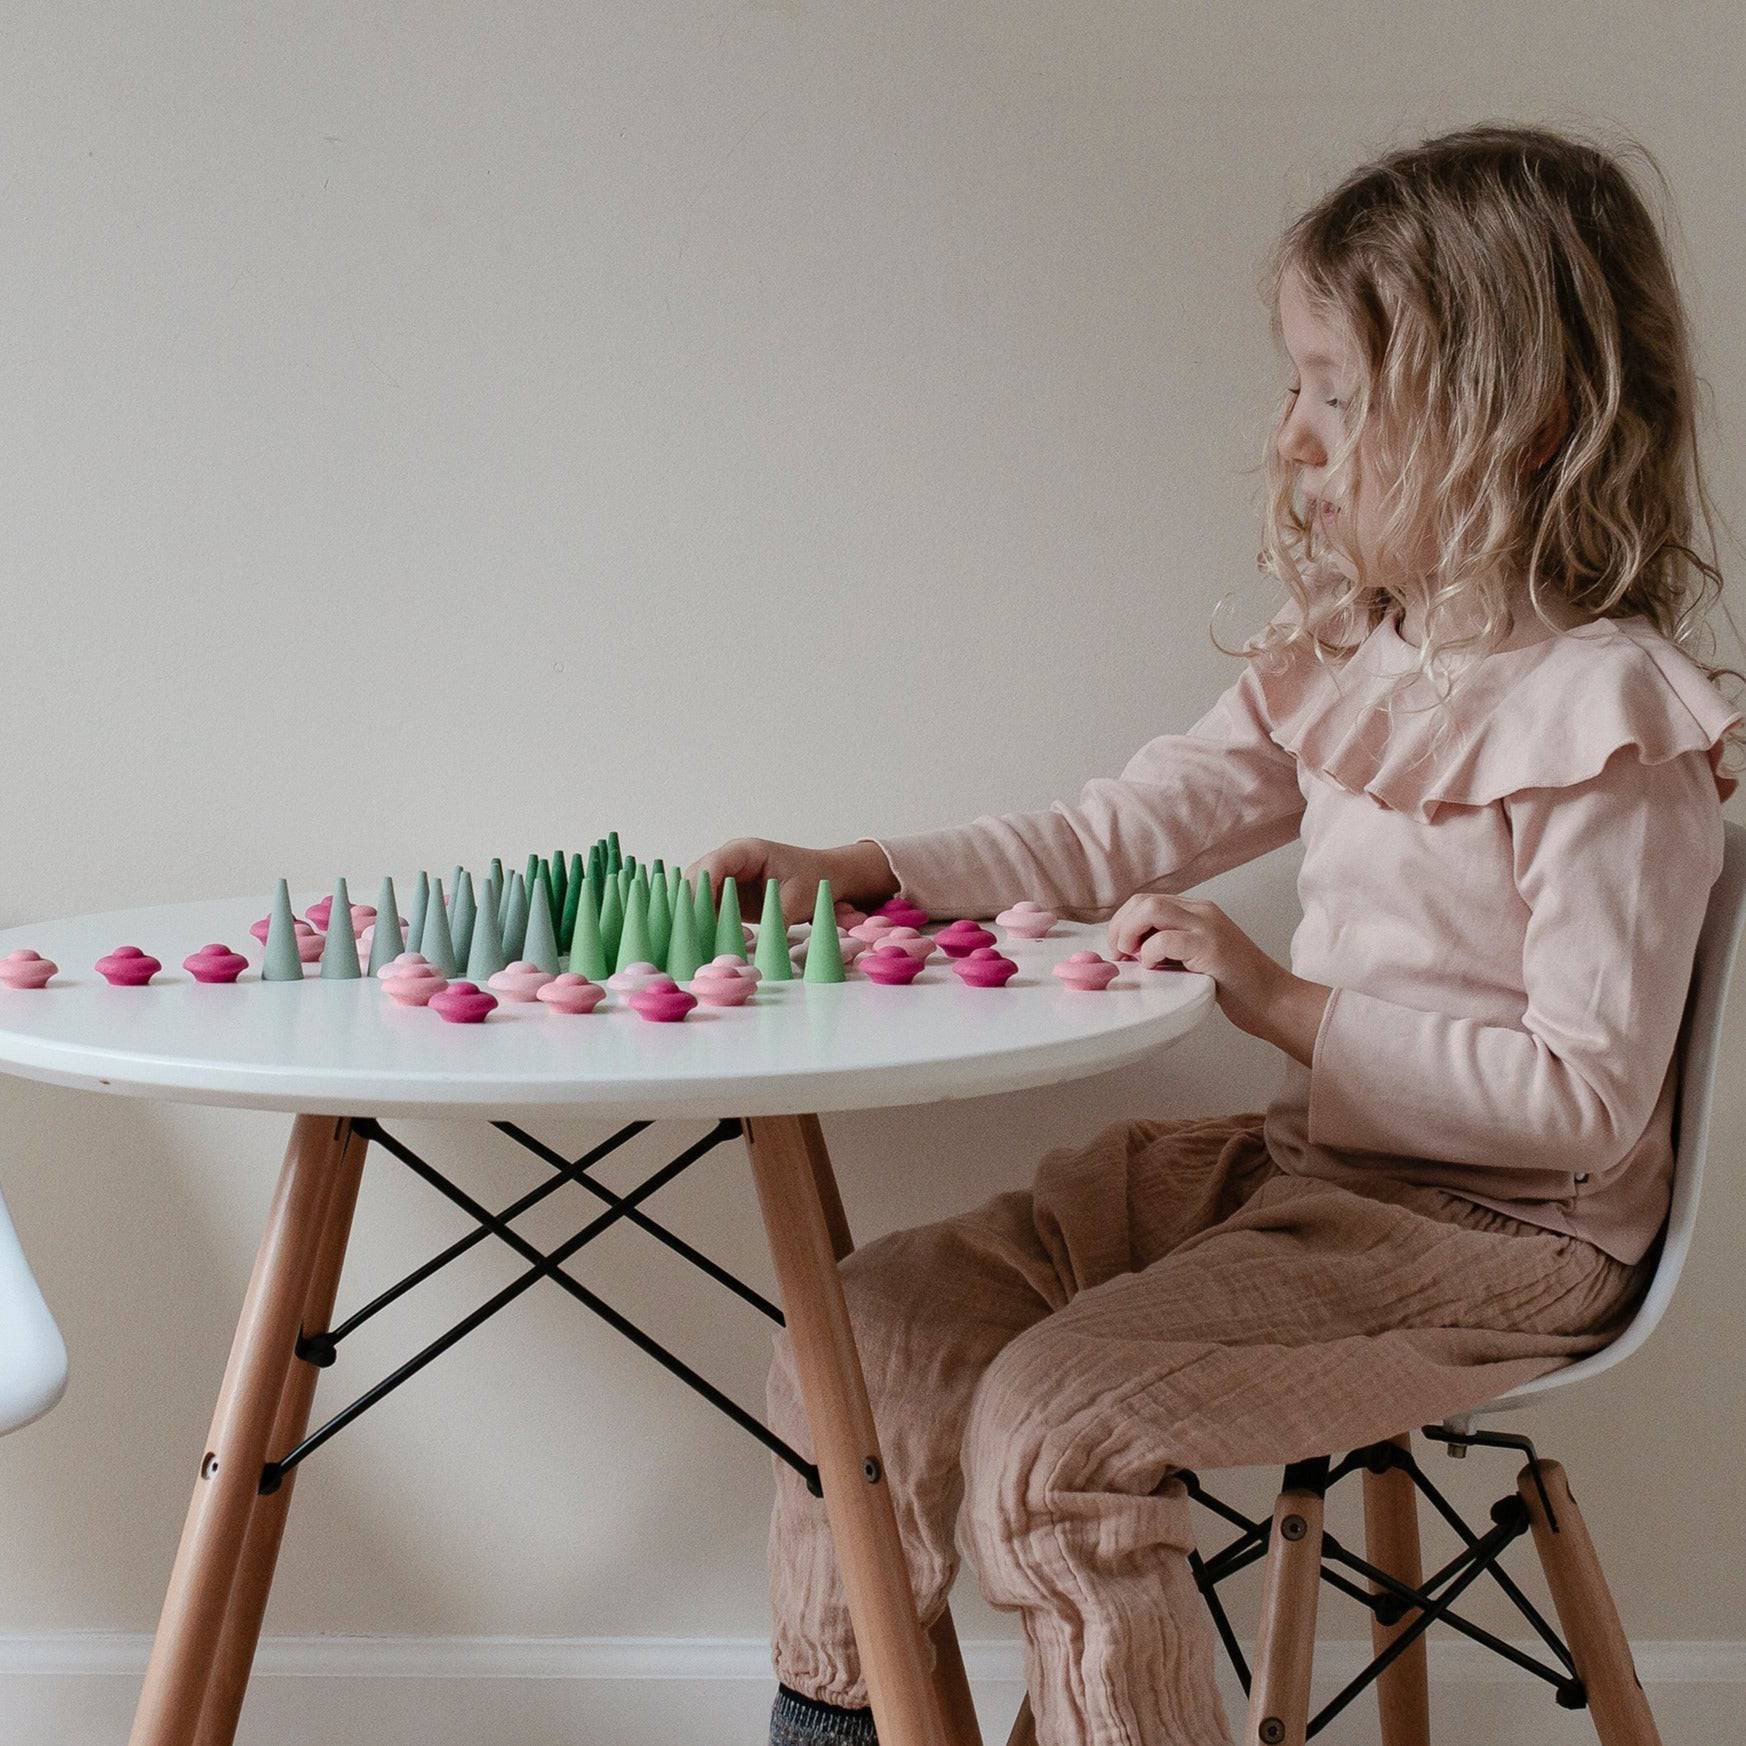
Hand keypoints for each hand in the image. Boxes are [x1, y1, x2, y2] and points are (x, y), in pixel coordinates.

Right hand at [683, 837, 896, 926]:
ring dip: (698, 918)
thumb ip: (776, 917)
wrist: (826, 880)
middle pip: (697, 879)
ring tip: (708, 941)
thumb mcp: (797, 899)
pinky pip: (708, 910)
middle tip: (695, 934)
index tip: (697, 911)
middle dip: (692, 905)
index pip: (714, 864)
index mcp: (747, 852)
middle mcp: (731, 862)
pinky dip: (707, 925)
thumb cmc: (814, 879)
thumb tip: (758, 945)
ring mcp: (727, 880)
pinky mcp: (728, 898)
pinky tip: (718, 942)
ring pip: (697, 896)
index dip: (702, 886)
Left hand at [1106, 892, 1331, 1064]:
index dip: (1124, 921)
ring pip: (1152, 910)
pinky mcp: (1212, 948)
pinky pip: (1166, 940)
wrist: (1274, 1000)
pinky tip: (1155, 967)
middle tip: (1119, 954)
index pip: (1147, 900)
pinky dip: (1150, 953)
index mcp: (1198, 911)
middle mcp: (1202, 912)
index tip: (1118, 947)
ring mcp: (1208, 927)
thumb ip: (1172, 946)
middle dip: (1120, 926)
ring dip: (1130, 933)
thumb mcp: (1197, 956)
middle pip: (1144, 900)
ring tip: (1131, 956)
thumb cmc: (1235, 986)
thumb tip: (1131, 950)